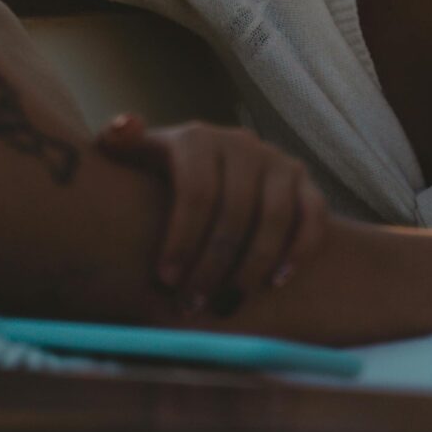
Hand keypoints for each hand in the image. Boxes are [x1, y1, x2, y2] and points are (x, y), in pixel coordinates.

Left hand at [96, 114, 328, 311]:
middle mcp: (241, 143)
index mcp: (196, 139)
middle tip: (193, 304)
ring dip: (254, 265)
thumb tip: (124, 126)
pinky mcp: (304, 181)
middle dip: (213, 265)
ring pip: (276, 216)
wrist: (205, 172)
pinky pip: (313, 216)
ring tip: (230, 302)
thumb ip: (118, 142)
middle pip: (235, 211)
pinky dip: (300, 250)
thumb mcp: (134, 156)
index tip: (166, 281)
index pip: (197, 192)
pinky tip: (275, 282)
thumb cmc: (159, 176)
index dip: (182, 240)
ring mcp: (276, 161)